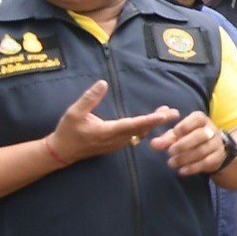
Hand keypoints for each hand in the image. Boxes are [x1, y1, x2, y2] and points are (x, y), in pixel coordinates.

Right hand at [50, 83, 175, 163]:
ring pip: (139, 135)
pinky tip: (153, 122)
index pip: (131, 125)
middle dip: (158, 122)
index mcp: (106, 132)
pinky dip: (145, 129)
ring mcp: (116, 145)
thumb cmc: (67, 131)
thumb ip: (89, 99)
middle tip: (174, 113)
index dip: (148, 121)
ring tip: (167, 113)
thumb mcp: (74, 113)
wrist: (62, 152)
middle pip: (140, 130)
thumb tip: (103, 83)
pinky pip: (135, 138)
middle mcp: (115, 140)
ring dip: (153, 124)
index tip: (163, 116)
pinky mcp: (116, 145)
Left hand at [150, 111, 228, 177]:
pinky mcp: (218, 157)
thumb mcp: (177, 136)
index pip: (197, 119)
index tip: (175, 133)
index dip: (185, 126)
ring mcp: (216, 143)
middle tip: (169, 152)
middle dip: (184, 144)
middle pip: (200, 135)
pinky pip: (207, 162)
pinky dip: (193, 167)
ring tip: (171, 163)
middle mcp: (211, 130)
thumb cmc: (189, 138)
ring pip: (202, 150)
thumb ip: (165, 139)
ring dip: (185, 158)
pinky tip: (181, 171)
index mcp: (201, 120)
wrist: (212, 150)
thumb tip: (154, 144)